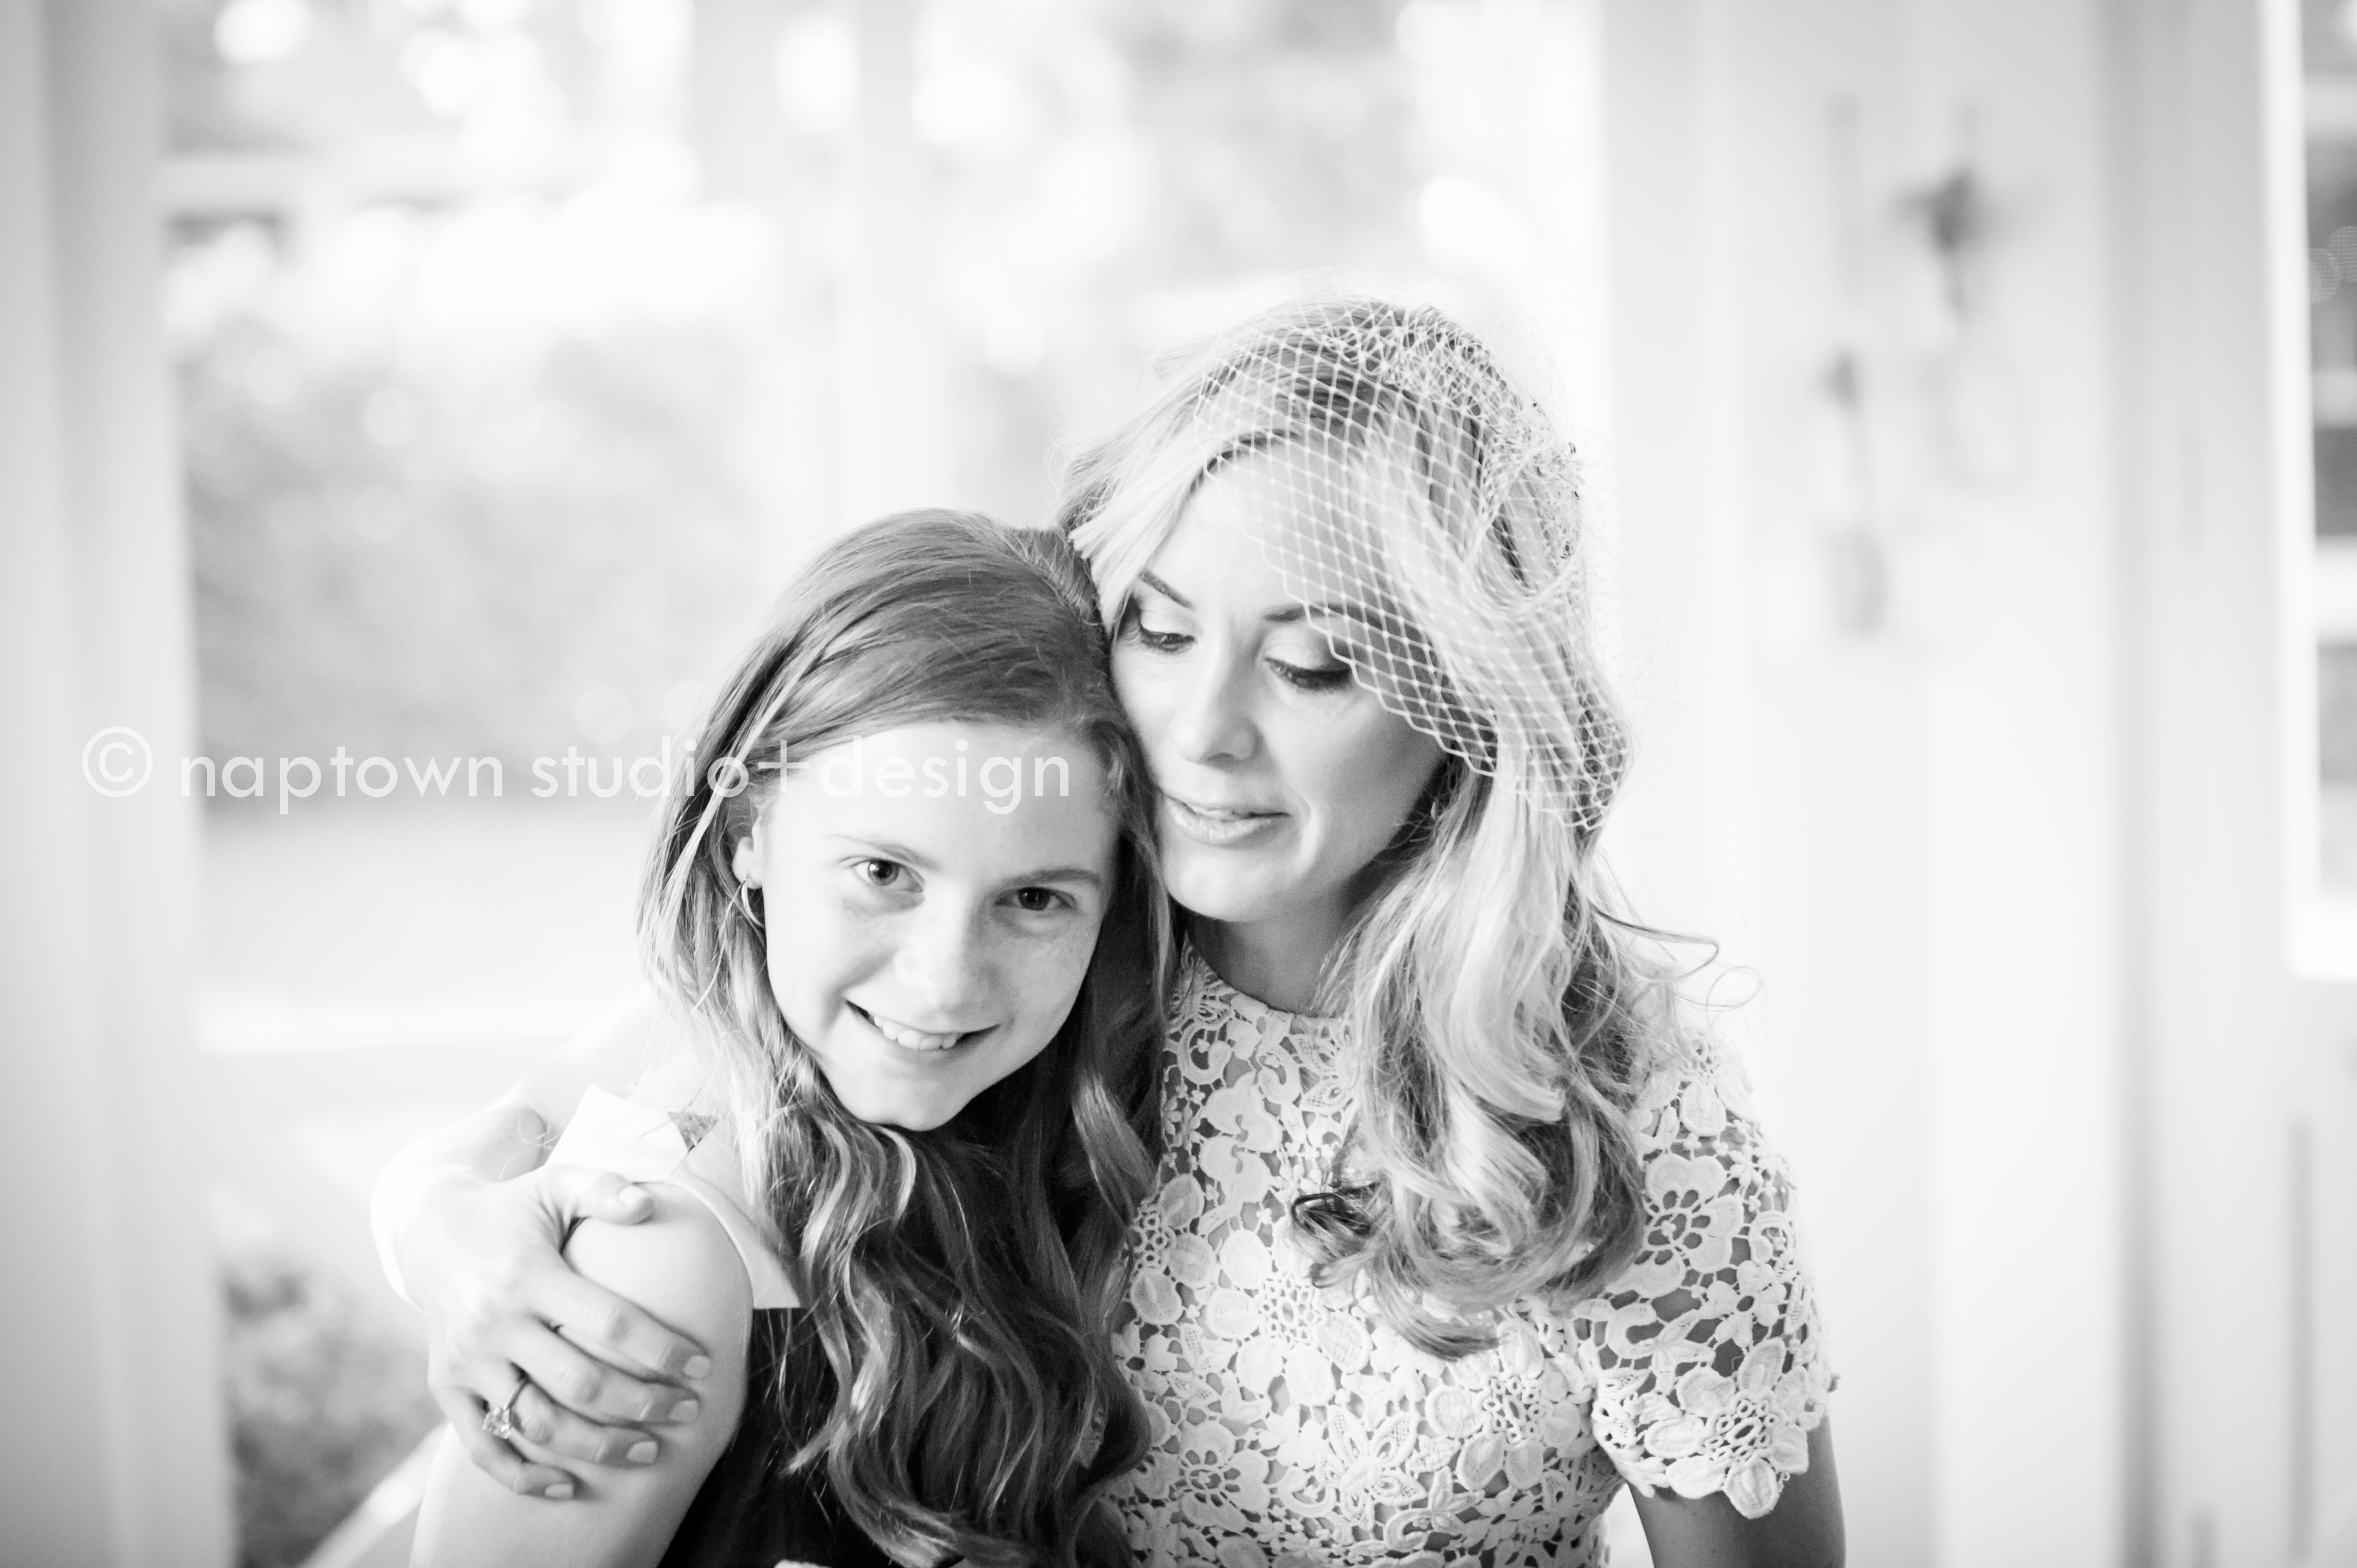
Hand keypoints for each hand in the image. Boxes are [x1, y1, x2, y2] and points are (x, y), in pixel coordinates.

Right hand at [407, 1161, 713, 1496]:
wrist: (427, 1231)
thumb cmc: (512, 1210)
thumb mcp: (555, 1185)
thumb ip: (604, 1189)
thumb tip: (650, 1203)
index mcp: (529, 1275)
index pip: (608, 1322)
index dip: (661, 1349)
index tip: (703, 1366)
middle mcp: (494, 1323)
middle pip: (579, 1382)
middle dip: (642, 1404)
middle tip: (688, 1413)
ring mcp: (468, 1361)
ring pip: (538, 1422)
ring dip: (597, 1446)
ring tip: (649, 1450)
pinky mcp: (446, 1387)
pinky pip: (482, 1446)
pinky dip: (522, 1476)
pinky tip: (567, 1487)